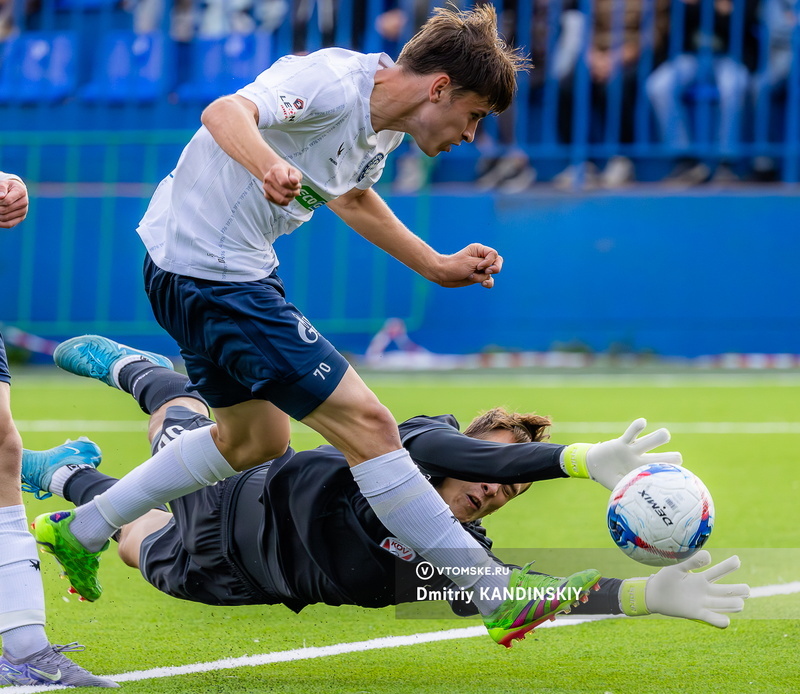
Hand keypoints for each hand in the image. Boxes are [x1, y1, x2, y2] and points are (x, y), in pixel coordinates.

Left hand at [0, 177, 28, 228]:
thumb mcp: (4, 183)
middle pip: (5, 209)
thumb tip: (1, 196)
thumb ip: (1, 187)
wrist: (15, 191)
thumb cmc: (7, 187)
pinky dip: (0, 224)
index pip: (6, 200)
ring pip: (5, 217)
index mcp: (21, 191)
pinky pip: (9, 224)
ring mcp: (23, 211)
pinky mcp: (21, 218)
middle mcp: (24, 202)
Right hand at [262, 163, 301, 205]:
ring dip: (291, 198)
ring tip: (293, 193)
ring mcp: (266, 187)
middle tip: (297, 188)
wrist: (277, 174)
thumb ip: (296, 176)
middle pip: (284, 192)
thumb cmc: (288, 173)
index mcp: (275, 170)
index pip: (285, 182)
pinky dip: (286, 201)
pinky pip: (279, 203)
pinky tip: (288, 196)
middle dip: (294, 192)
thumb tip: (295, 181)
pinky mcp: (266, 195)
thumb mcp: (295, 171)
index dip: (294, 186)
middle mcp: (268, 178)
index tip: (297, 183)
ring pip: (281, 199)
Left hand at [437, 243, 502, 288]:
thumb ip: (485, 264)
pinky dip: (487, 283)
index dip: (489, 262)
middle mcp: (481, 258)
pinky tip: (483, 285)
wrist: (443, 274)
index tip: (479, 266)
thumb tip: (493, 268)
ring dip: (483, 277)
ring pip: (492, 274)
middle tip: (485, 271)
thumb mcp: (470, 263)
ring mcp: (480, 268)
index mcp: (479, 250)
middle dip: (493, 269)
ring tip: (471, 277)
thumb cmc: (454, 266)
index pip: (494, 254)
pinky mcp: (478, 277)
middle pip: (497, 262)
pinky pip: (489, 280)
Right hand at [561, 418, 681, 489]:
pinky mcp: (621, 442)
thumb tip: (637, 521)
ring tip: (666, 435)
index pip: (660, 474)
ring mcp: (632, 450)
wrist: (594, 465)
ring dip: (658, 438)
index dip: (670, 476)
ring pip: (648, 442)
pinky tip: (643, 422)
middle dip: (671, 458)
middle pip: (660, 458)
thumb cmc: (610, 478)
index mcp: (643, 472)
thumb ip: (628, 499)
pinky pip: (630, 433)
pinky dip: (636, 428)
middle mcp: (641, 460)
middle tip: (678, 459)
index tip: (679, 481)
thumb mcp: (619, 490)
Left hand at [621, 551, 749, 627]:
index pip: (719, 571)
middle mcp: (706, 591)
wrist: (654, 594)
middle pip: (728, 590)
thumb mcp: (677, 566)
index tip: (737, 560)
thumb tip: (709, 556)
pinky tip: (725, 621)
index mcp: (701, 578)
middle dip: (740, 590)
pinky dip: (721, 621)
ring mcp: (703, 603)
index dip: (729, 565)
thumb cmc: (666, 578)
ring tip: (739, 603)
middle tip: (746, 589)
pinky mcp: (697, 613)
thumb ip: (691, 561)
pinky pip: (713, 619)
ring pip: (725, 604)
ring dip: (733, 604)